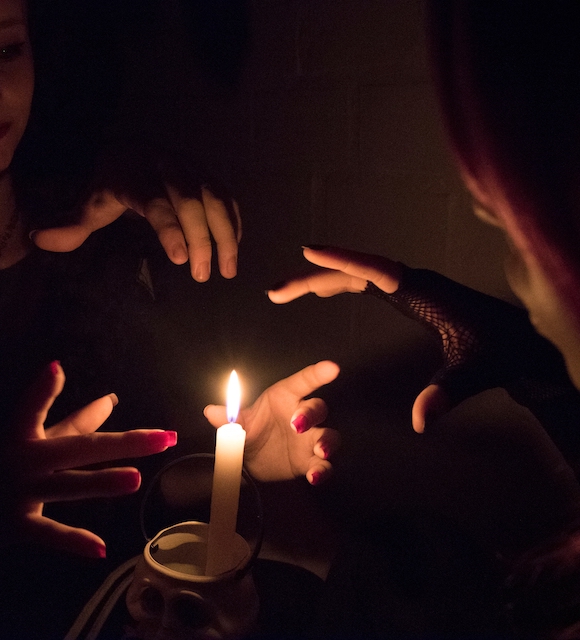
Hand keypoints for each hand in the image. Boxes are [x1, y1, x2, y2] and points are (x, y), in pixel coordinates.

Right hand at [5, 361, 177, 557]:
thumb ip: (70, 423)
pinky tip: (100, 548)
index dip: (43, 389)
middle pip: (76, 448)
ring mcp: (18, 493)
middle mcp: (21, 461)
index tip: (56, 368)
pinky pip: (48, 533)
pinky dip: (73, 540)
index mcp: (19, 436)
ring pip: (66, 486)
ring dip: (100, 482)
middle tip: (162, 437)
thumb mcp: (25, 441)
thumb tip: (111, 401)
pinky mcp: (14, 525)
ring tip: (134, 479)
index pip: (33, 407)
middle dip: (122, 442)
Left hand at [30, 148, 240, 281]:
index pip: (155, 202)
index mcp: (134, 175)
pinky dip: (234, 222)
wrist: (127, 151)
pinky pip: (227, 197)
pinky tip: (233, 250)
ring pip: (216, 198)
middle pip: (191, 201)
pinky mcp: (206, 176)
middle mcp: (166, 168)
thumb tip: (37, 239)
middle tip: (200, 275)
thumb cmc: (108, 186)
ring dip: (225, 234)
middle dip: (200, 238)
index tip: (180, 260)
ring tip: (227, 270)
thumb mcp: (88, 203)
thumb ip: (68, 225)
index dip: (170, 229)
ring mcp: (190, 170)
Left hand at [204, 361, 339, 484]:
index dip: (317, 374)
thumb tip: (210, 411)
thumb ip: (228, 419)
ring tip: (319, 450)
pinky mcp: (311, 461)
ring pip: (329, 435)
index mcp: (285, 399)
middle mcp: (301, 416)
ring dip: (327, 442)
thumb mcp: (238, 424)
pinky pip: (324, 465)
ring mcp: (309, 440)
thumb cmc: (250, 431)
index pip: (303, 382)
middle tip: (297, 423)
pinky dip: (323, 470)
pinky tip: (314, 475)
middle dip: (311, 414)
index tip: (331, 368)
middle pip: (317, 408)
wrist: (250, 461)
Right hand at [267, 245, 571, 434]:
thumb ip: (444, 393)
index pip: (374, 270)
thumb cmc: (500, 352)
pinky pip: (366, 281)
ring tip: (284, 292)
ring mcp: (410, 286)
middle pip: (354, 270)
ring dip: (320, 279)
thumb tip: (419, 422)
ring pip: (357, 274)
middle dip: (312, 277)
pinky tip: (322, 291)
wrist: (523, 344)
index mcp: (423, 292)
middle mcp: (413, 282)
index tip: (308, 251)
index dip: (340, 260)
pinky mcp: (410, 294)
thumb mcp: (473, 373)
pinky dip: (340, 283)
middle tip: (275, 291)